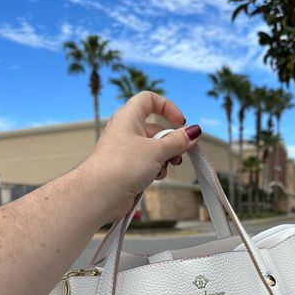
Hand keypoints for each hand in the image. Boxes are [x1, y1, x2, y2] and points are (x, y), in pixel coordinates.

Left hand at [79, 91, 202, 223]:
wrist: (99, 194)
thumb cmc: (121, 166)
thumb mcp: (157, 150)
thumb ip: (178, 141)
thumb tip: (194, 131)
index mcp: (129, 117)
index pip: (149, 100)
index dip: (167, 107)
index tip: (180, 121)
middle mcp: (126, 131)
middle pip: (156, 129)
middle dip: (171, 141)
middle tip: (180, 154)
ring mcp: (126, 151)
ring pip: (153, 148)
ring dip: (165, 158)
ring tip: (165, 168)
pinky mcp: (126, 168)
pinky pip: (147, 163)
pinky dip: (155, 169)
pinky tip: (155, 177)